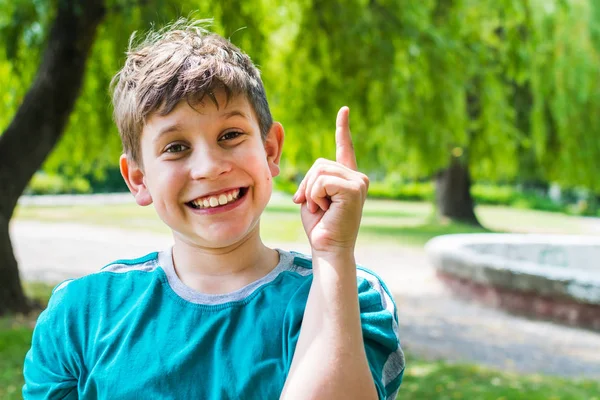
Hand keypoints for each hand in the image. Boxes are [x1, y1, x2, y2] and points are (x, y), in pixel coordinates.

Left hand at [292, 107, 368, 255]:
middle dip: (307, 185)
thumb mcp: (312, 197)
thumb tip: (313, 174)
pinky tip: (324, 209)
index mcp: (347, 178)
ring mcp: (358, 182)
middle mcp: (357, 177)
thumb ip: (313, 180)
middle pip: (319, 164)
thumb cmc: (319, 227)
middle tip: (313, 206)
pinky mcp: (354, 189)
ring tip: (321, 209)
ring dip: (311, 192)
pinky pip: (322, 181)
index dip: (343, 128)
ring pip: (319, 172)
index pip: (344, 148)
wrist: (327, 249)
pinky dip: (315, 196)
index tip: (344, 110)